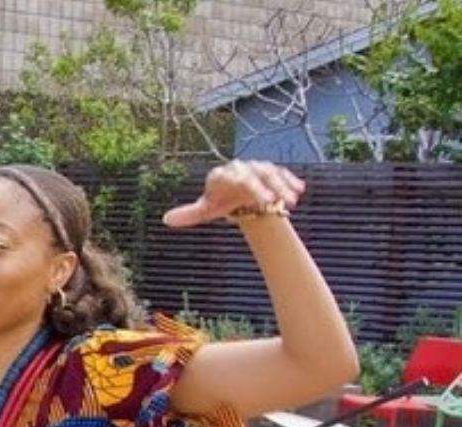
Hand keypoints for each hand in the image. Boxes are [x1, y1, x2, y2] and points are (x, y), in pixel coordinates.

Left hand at [162, 160, 303, 228]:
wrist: (233, 194)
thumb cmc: (218, 201)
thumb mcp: (205, 209)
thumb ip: (189, 214)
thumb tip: (166, 219)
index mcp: (224, 175)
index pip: (236, 177)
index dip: (251, 187)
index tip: (262, 201)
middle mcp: (242, 168)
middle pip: (257, 174)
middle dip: (269, 187)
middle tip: (279, 203)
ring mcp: (257, 168)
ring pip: (271, 173)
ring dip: (283, 185)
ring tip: (292, 201)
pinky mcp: (270, 172)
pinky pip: (281, 174)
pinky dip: (290, 180)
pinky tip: (300, 190)